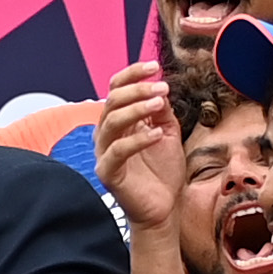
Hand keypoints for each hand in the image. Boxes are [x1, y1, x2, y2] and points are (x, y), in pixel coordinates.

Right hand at [94, 63, 179, 234]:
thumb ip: (161, 111)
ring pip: (112, 121)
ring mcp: (104, 153)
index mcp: (118, 121)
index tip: (154, 66)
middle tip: (162, 87)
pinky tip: (158, 134)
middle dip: (138, 90)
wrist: (164, 207)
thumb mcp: (168, 131)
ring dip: (137, 108)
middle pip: (112, 101)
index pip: (116, 88)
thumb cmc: (163, 171)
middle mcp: (107, 134)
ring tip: (160, 104)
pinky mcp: (108, 172)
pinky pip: (118, 151)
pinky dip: (139, 139)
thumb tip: (159, 89)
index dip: (132, 74)